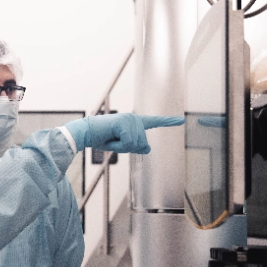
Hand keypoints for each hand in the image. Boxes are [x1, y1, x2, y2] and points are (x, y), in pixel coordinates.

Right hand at [63, 113, 184, 153]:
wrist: (85, 133)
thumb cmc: (100, 138)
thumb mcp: (121, 145)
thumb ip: (135, 146)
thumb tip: (148, 148)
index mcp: (134, 122)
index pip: (153, 122)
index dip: (168, 122)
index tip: (180, 120)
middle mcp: (134, 118)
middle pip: (142, 143)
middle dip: (127, 148)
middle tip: (113, 141)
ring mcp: (130, 119)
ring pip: (135, 144)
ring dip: (121, 147)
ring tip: (110, 139)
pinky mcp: (124, 123)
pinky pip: (128, 143)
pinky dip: (118, 145)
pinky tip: (110, 138)